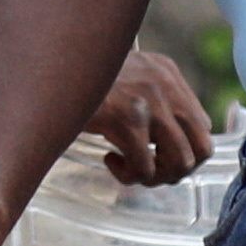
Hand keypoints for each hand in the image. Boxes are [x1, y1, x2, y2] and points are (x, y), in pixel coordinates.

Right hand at [88, 48, 215, 186]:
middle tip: (148, 171)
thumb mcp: (121, 76)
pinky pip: (144, 168)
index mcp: (166, 71)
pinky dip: (128, 175)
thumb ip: (148, 97)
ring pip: (179, 163)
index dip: (181, 150)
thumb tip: (162, 142)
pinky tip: (108, 159)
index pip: (201, 125)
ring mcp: (149, 103)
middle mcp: (165, 85)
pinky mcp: (127, 121)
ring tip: (129, 169)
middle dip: (175, 170)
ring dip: (154, 177)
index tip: (154, 154)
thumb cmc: (76, 80)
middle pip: (201, 148)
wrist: (44, 69)